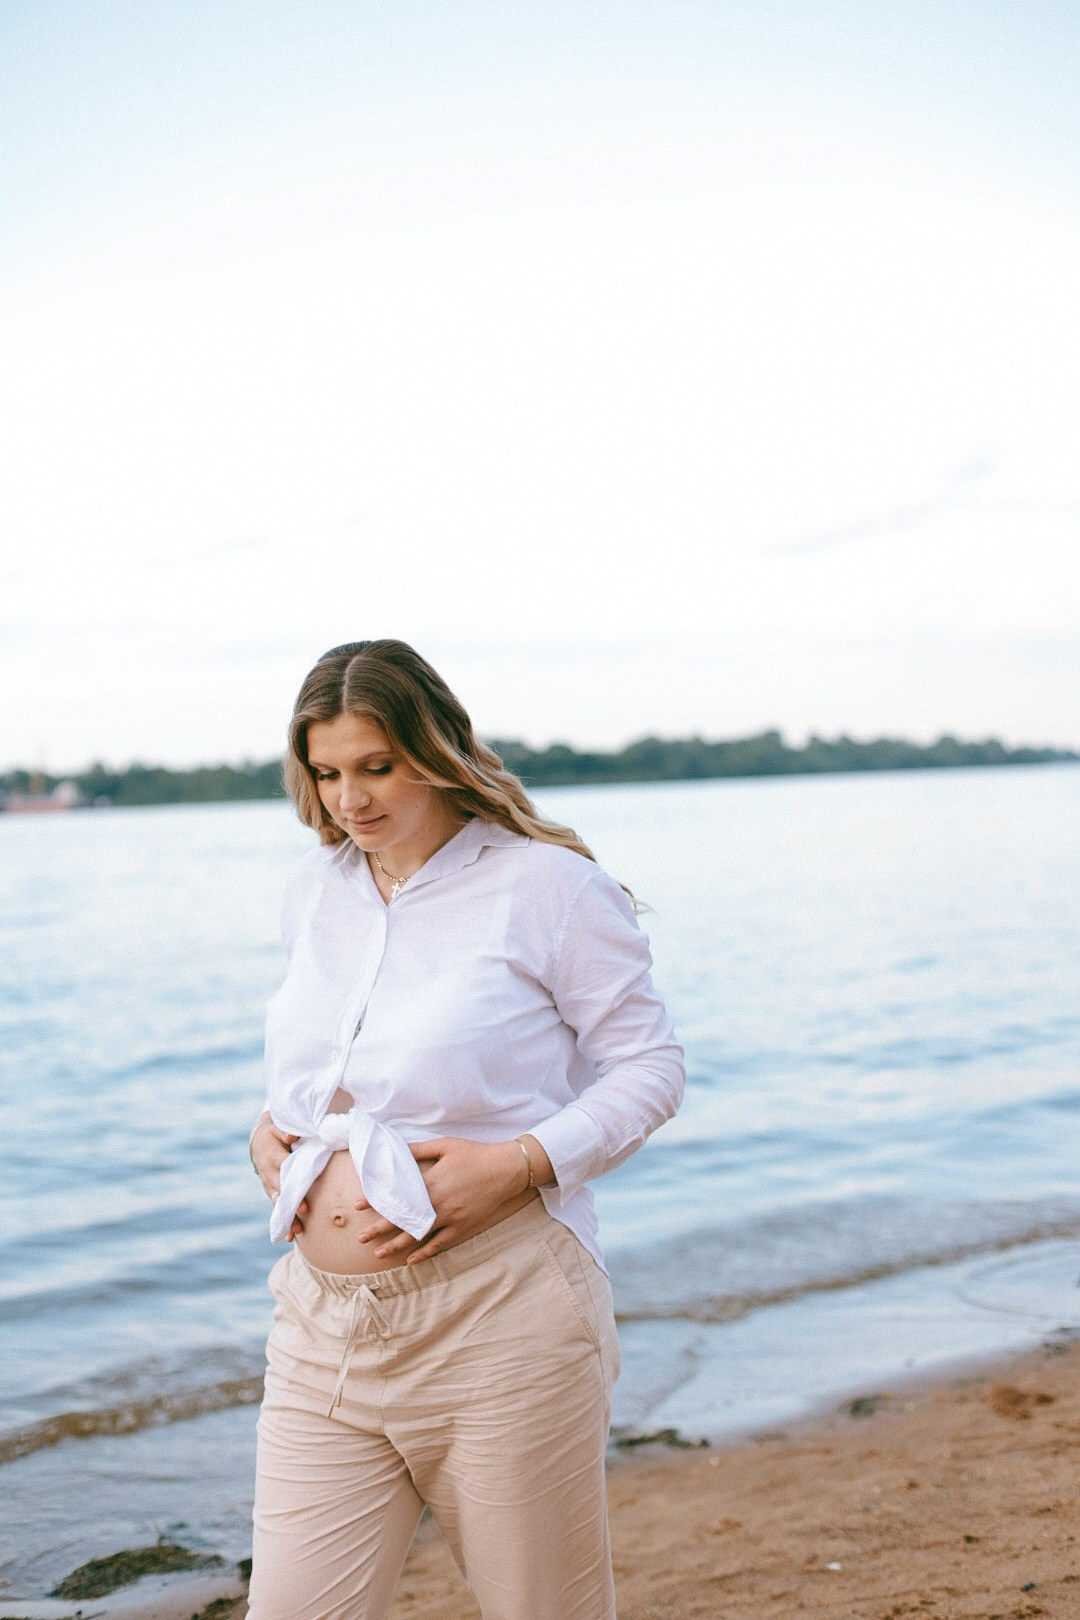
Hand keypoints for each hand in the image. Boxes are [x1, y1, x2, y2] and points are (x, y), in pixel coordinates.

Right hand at [250, 1114, 307, 1239]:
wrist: (258, 1143)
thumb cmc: (274, 1134)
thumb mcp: (278, 1127)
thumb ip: (285, 1132)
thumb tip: (293, 1136)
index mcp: (272, 1156)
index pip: (283, 1169)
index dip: (291, 1180)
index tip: (301, 1188)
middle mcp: (269, 1173)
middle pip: (281, 1189)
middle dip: (291, 1202)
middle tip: (303, 1213)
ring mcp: (269, 1185)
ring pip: (278, 1203)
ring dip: (286, 1217)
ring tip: (296, 1232)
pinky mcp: (271, 1192)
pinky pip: (276, 1208)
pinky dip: (282, 1222)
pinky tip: (288, 1237)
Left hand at [353, 1136, 540, 1263]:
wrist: (505, 1169)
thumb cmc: (474, 1154)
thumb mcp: (444, 1145)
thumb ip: (418, 1150)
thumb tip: (397, 1152)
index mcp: (430, 1182)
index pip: (396, 1195)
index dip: (375, 1201)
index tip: (357, 1206)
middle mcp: (437, 1203)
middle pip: (402, 1220)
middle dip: (378, 1230)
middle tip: (359, 1239)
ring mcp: (450, 1217)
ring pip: (418, 1236)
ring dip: (396, 1246)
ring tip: (378, 1254)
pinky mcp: (462, 1226)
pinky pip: (440, 1243)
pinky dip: (425, 1252)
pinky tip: (411, 1260)